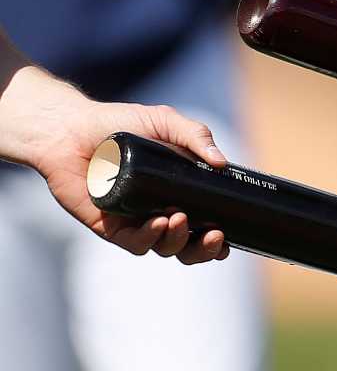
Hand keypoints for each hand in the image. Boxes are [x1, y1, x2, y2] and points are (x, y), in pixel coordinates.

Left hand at [0, 67, 230, 261]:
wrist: (70, 131)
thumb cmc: (117, 124)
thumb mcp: (165, 121)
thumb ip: (196, 135)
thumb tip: (222, 162)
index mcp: (180, 190)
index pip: (206, 221)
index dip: (219, 235)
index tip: (231, 233)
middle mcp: (161, 210)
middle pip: (189, 245)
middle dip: (205, 248)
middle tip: (215, 235)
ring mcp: (137, 220)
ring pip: (166, 247)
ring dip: (179, 240)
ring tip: (180, 218)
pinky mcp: (111, 227)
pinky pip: (136, 243)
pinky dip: (150, 237)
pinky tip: (158, 223)